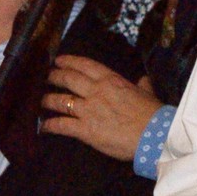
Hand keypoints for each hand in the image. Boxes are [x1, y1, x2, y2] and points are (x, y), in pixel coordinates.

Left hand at [42, 55, 160, 160]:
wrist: (154, 135)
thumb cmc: (153, 114)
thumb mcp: (148, 93)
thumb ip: (142, 85)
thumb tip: (143, 80)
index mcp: (111, 80)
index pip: (86, 66)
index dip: (70, 61)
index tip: (59, 60)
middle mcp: (96, 91)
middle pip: (68, 79)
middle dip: (55, 77)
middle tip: (47, 77)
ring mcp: (88, 110)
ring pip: (60, 101)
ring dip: (48, 100)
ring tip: (42, 101)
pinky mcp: (85, 130)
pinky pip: (61, 125)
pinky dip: (50, 125)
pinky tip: (43, 127)